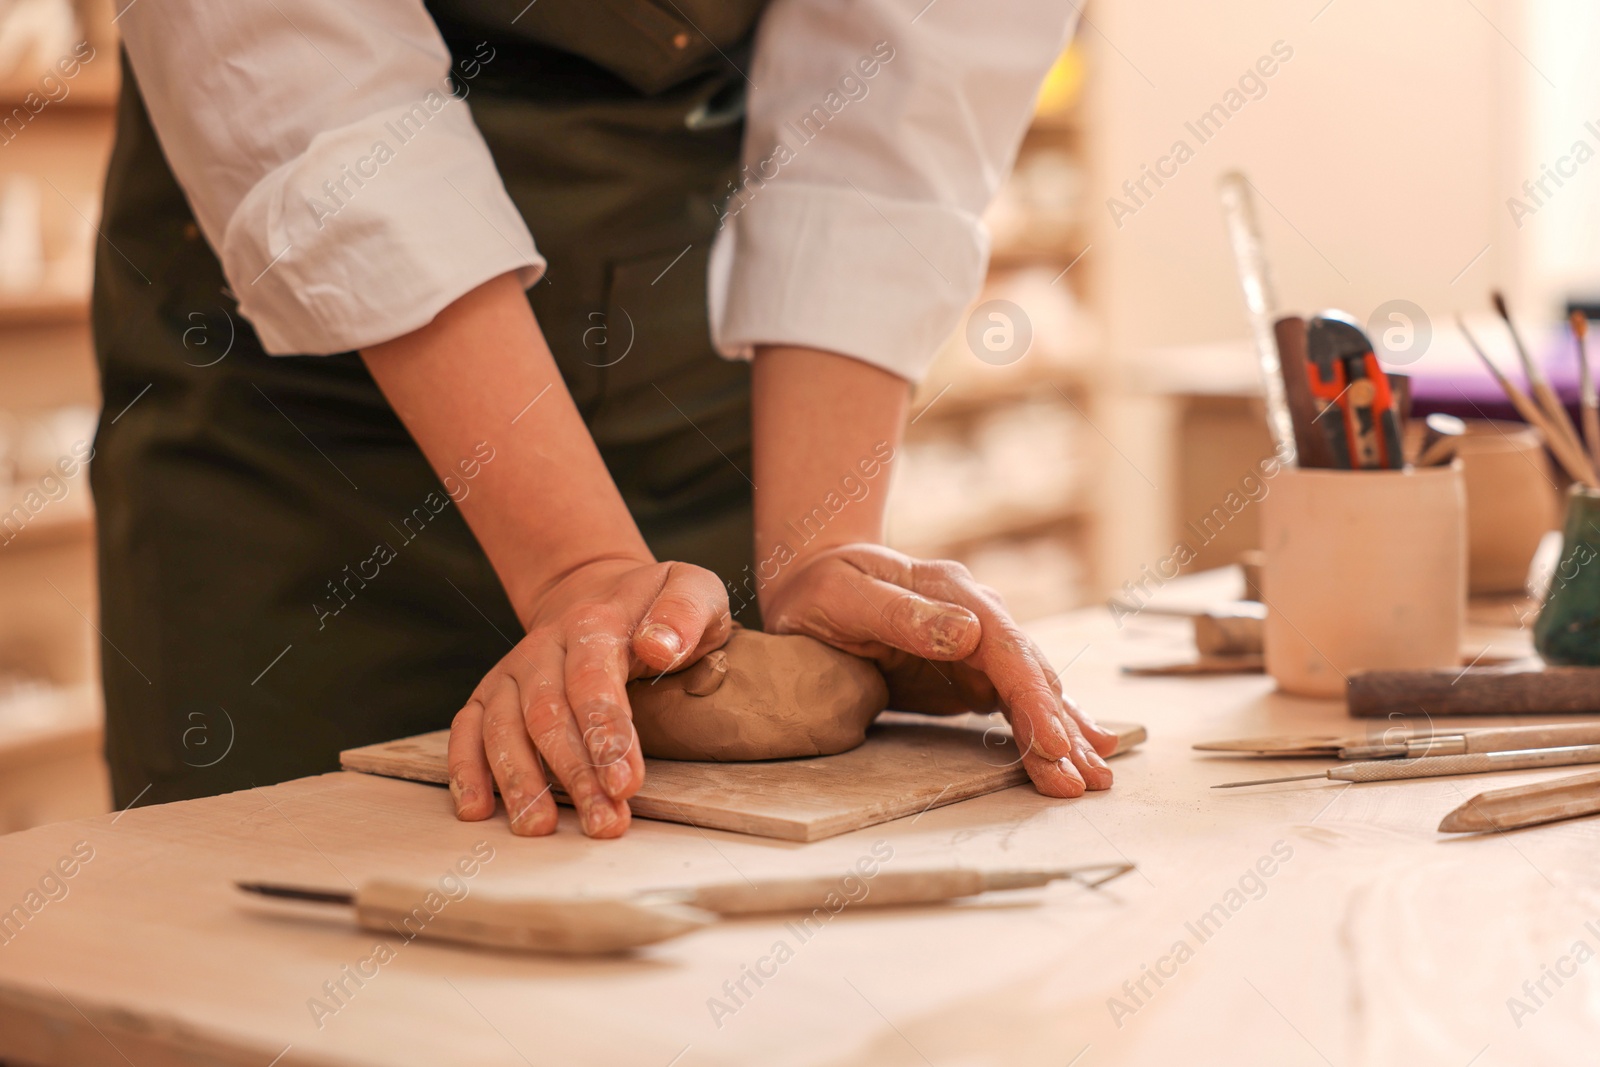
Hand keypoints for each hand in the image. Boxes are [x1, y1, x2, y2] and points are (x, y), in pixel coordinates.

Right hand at [447, 557, 730, 836]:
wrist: (598, 591)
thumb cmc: (653, 605)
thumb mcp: (692, 590)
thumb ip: (685, 613)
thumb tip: (659, 647)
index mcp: (595, 624)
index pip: (593, 680)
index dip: (606, 733)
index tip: (625, 783)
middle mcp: (544, 647)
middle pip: (548, 715)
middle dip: (573, 774)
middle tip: (602, 821)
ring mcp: (514, 671)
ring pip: (503, 728)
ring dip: (520, 782)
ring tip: (540, 827)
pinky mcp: (492, 693)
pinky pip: (467, 729)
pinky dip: (465, 770)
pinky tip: (477, 809)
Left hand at [761, 543, 1117, 797]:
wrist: (814, 580)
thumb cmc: (822, 588)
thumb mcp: (844, 594)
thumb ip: (900, 613)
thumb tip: (968, 633)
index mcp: (952, 591)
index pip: (1004, 646)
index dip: (1031, 695)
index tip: (1052, 740)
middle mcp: (979, 615)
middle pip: (1029, 673)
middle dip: (1059, 729)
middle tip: (1084, 780)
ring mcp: (980, 645)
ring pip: (1032, 692)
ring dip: (1064, 736)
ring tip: (1094, 778)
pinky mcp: (973, 673)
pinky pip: (1016, 703)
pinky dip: (1046, 728)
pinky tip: (1078, 750)